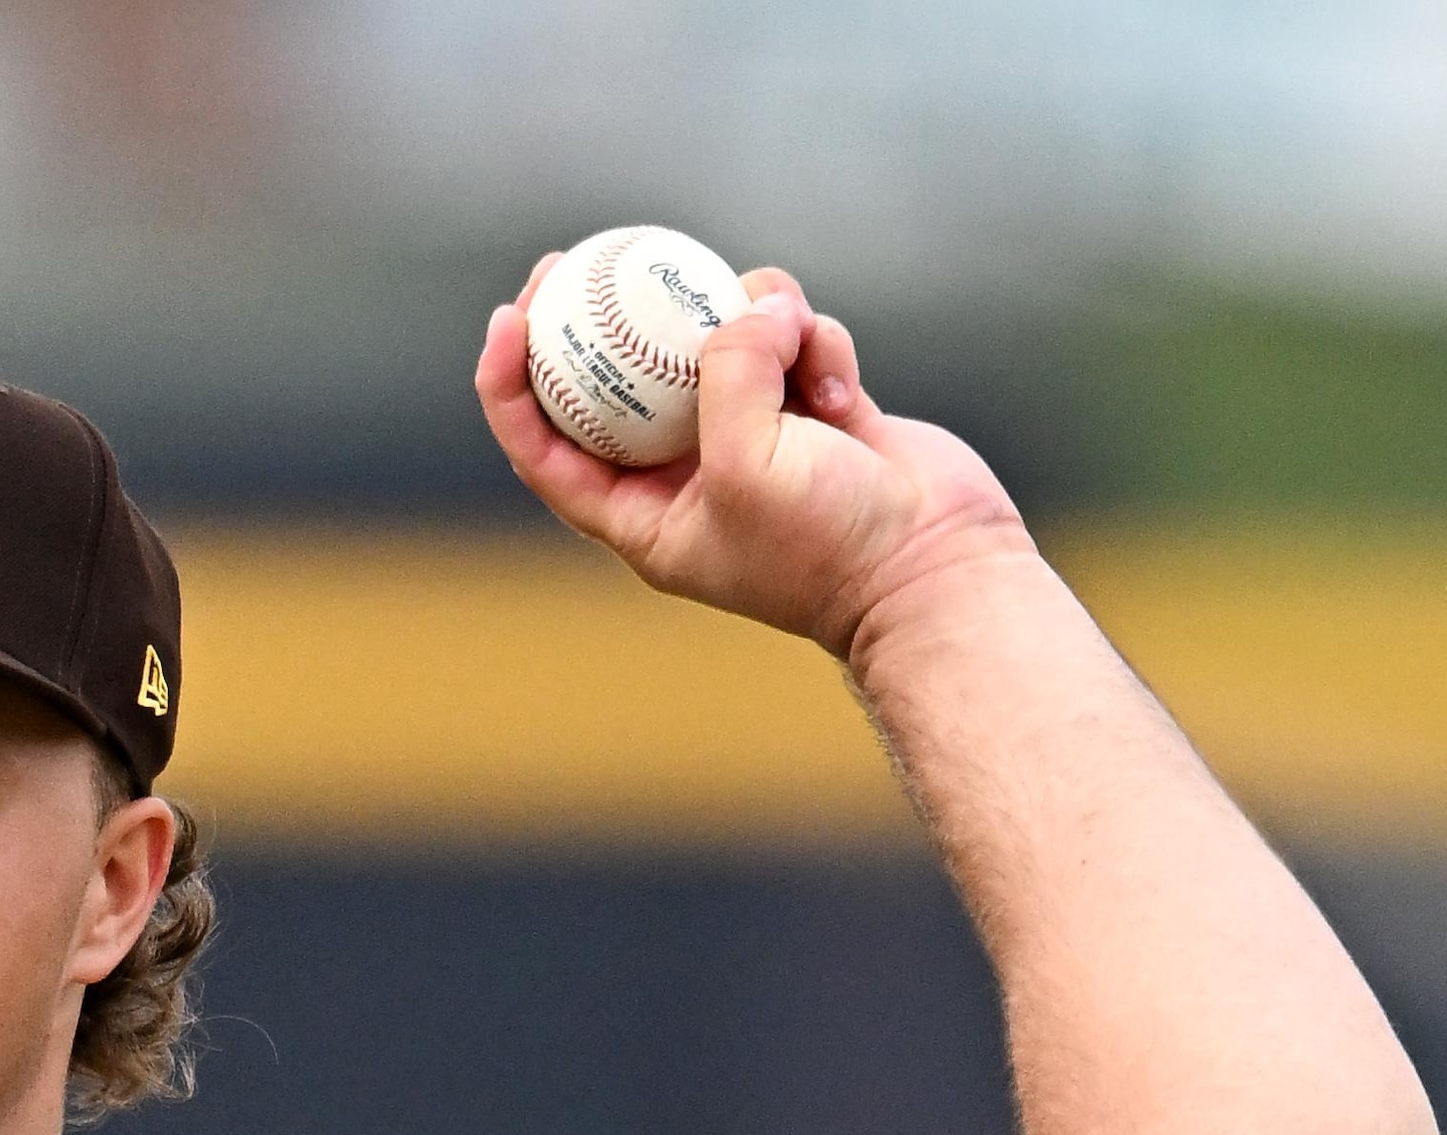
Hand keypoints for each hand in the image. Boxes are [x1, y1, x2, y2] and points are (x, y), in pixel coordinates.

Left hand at [473, 262, 1030, 663]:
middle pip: (619, 380)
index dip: (513, 386)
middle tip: (583, 254)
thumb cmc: (831, 544)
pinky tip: (844, 393)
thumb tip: (742, 306)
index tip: (509, 317)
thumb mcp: (750, 465)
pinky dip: (817, 345)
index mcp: (644, 517)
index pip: (548, 449)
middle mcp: (689, 474)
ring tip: (794, 346)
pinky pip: (793, 337)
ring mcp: (752, 433)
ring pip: (720, 337)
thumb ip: (726, 376)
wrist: (937, 568)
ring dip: (757, 322)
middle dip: (601, 315)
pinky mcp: (809, 403)